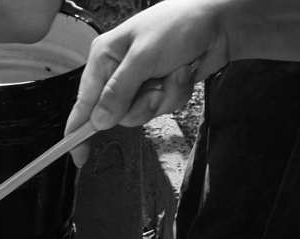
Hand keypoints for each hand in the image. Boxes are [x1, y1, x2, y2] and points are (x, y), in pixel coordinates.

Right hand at [64, 0, 230, 165]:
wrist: (220, 20)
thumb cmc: (179, 24)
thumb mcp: (143, 57)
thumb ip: (118, 92)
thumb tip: (99, 122)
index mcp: (104, 58)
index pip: (83, 103)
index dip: (78, 132)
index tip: (79, 156)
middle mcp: (118, 72)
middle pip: (115, 115)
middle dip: (140, 105)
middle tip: (155, 86)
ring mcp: (140, 82)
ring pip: (141, 114)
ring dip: (163, 98)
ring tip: (173, 73)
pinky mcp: (160, 89)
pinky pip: (162, 108)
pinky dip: (177, 94)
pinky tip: (183, 72)